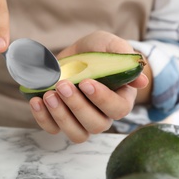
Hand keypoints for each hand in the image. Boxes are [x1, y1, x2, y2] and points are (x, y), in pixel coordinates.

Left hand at [29, 31, 148, 142]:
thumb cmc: (97, 51)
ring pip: (77, 133)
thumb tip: (141, 80)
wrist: (75, 54)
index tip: (86, 82)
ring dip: (61, 116)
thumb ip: (123, 57)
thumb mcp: (109, 45)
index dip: (102, 99)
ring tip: (49, 95)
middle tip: (63, 86)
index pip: (118, 109)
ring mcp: (81, 121)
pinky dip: (43, 118)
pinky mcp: (61, 121)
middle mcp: (102, 115)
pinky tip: (37, 101)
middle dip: (77, 106)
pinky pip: (53, 129)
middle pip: (96, 124)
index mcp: (120, 99)